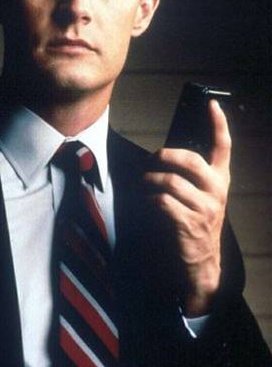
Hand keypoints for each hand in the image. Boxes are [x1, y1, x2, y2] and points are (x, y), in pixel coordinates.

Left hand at [143, 100, 230, 315]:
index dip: (218, 124)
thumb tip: (165, 155)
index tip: (212, 104)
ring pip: (170, 181)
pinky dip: (149, 199)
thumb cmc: (195, 222)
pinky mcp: (188, 224)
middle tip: (151, 160)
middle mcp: (215, 191)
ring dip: (150, 180)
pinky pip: (162, 202)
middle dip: (164, 155)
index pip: (223, 146)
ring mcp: (204, 209)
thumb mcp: (201, 196)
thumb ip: (191, 176)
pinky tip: (148, 202)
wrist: (201, 262)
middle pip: (190, 160)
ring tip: (144, 183)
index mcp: (220, 180)